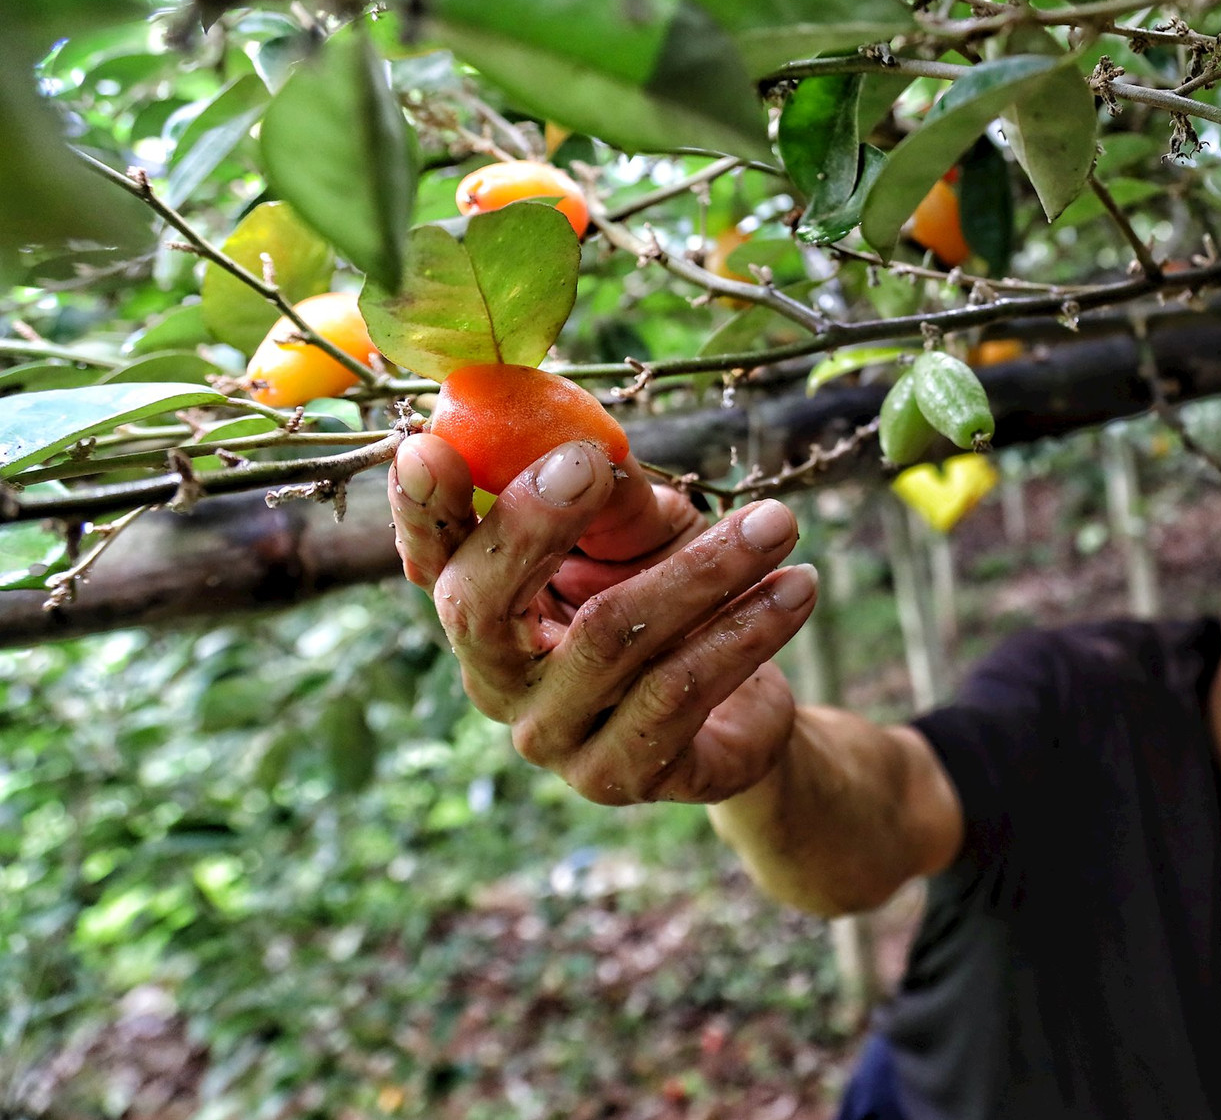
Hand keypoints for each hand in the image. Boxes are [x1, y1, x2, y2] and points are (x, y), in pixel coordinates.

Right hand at [388, 432, 816, 804]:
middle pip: (483, 608)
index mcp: (483, 606)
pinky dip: (746, 630)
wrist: (745, 701)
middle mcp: (496, 678)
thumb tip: (596, 457)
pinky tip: (799, 586)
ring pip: (612, 638)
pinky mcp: (618, 776)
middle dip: (535, 526)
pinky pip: (679, 692)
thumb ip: (613, 504)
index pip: (430, 558)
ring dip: (706, 569)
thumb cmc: (675, 596)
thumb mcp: (645, 536)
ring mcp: (551, 737)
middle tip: (594, 464)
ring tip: (779, 522)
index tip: (430, 445)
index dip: (419, 508)